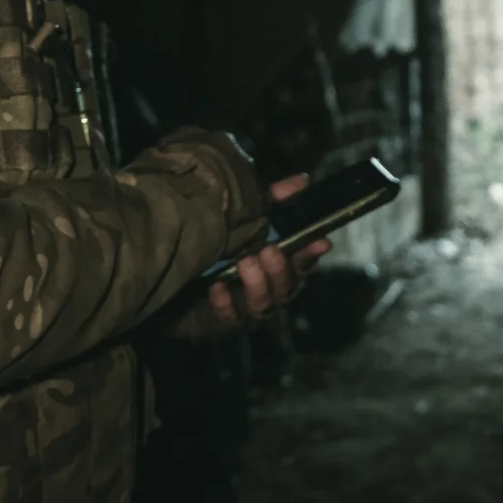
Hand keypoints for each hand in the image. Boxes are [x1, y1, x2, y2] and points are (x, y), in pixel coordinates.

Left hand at [200, 173, 331, 329]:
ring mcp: (250, 310)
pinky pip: (231, 318)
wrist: (183, 284)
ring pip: (264, 305)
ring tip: (244, 262)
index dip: (312, 254)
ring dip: (257, 285)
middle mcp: (271, 291)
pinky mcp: (226, 322)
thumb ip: (273, 202)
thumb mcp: (247, 220)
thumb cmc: (224, 247)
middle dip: (280, 269)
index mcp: (280, 268)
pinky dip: (225, 303)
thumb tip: (302, 179)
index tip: (320, 241)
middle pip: (288, 288)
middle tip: (268, 250)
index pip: (303, 263)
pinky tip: (216, 286)